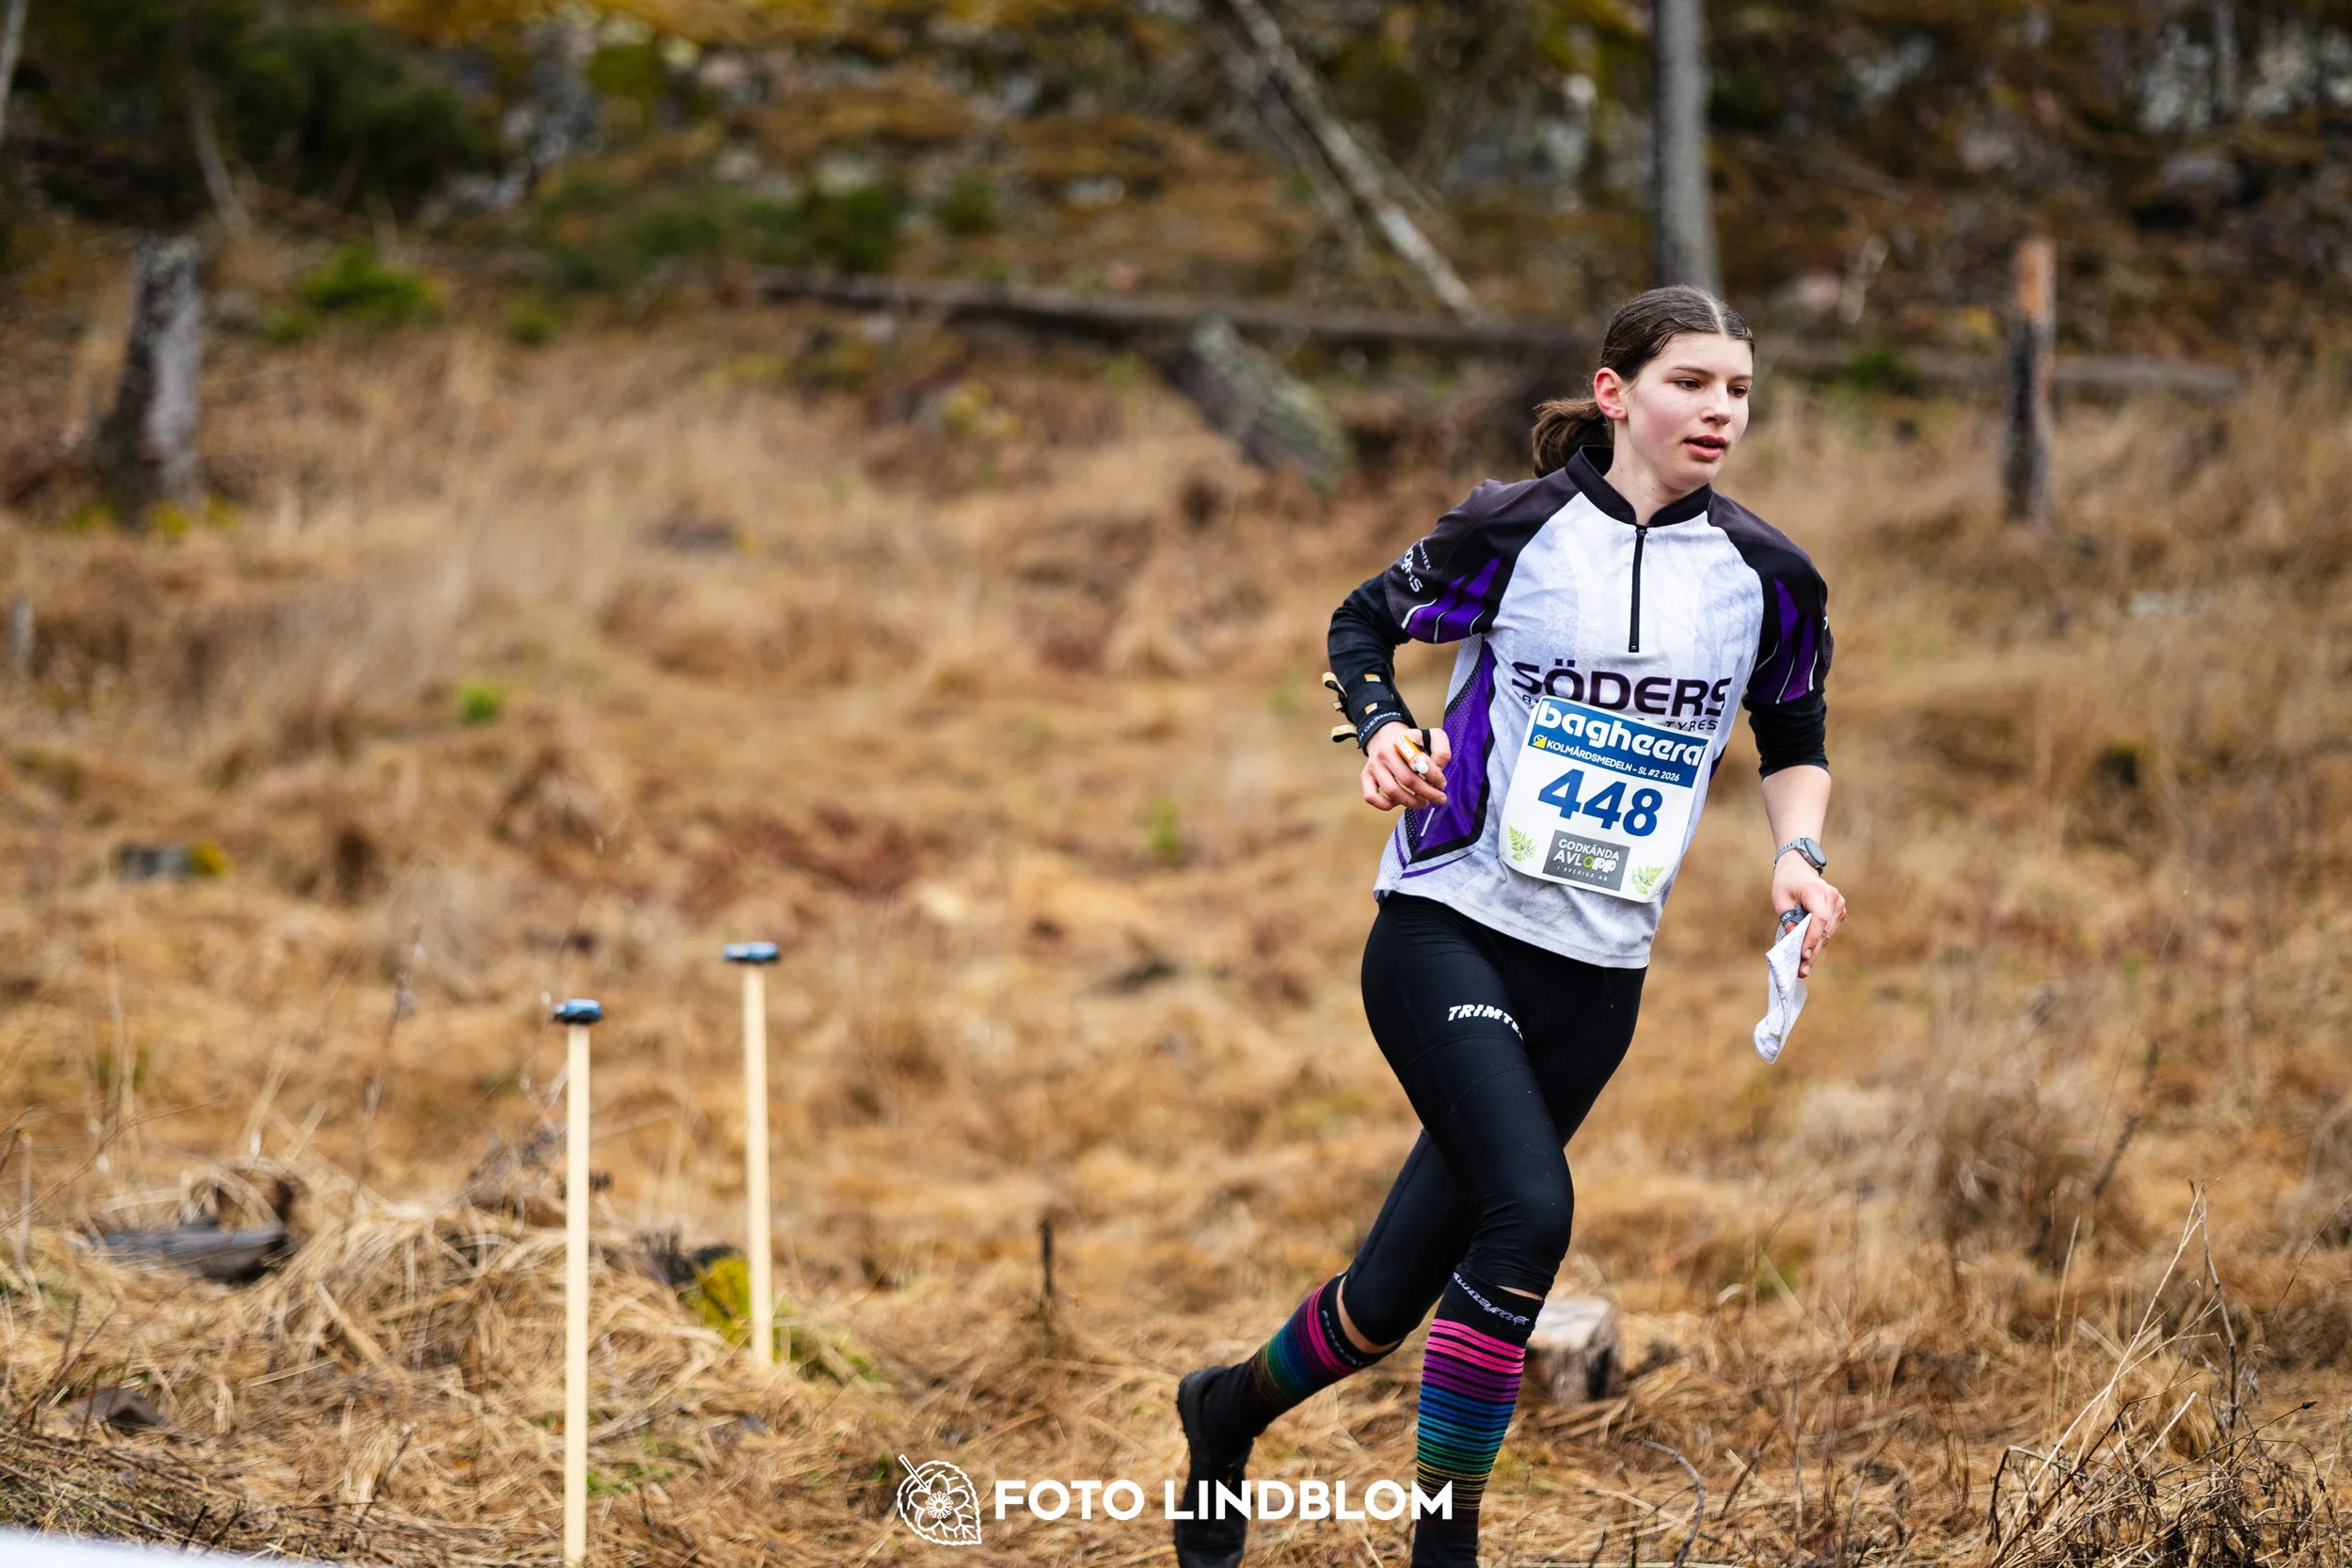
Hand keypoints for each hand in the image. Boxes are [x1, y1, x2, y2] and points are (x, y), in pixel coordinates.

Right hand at [1360, 722, 1450, 811]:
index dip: (1435, 777)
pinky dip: (1386, 805)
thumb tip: (1438, 771)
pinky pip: (1371, 797)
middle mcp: (1386, 752)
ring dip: (1412, 802)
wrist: (1385, 735)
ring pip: (1392, 791)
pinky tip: (1400, 802)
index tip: (1442, 784)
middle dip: (1428, 793)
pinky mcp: (1366, 776)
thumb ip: (1441, 751)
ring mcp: (1374, 765)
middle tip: (1439, 799)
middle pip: (1408, 780)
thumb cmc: (1412, 741)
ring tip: (1424, 803)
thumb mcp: (1431, 736)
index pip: (1421, 762)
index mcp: (1404, 741)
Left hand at [1771, 854, 1846, 978]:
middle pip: (1824, 930)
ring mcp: (1839, 904)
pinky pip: (1829, 931)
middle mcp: (1833, 898)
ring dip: (1815, 951)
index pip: (1819, 918)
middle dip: (1812, 952)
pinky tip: (1809, 955)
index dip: (1812, 938)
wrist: (1799, 869)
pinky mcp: (1839, 911)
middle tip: (1802, 971)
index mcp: (1817, 891)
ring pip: (1827, 934)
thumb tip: (1793, 942)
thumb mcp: (1780, 899)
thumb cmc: (1787, 883)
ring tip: (1804, 968)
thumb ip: (1788, 919)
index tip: (1803, 955)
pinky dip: (1819, 943)